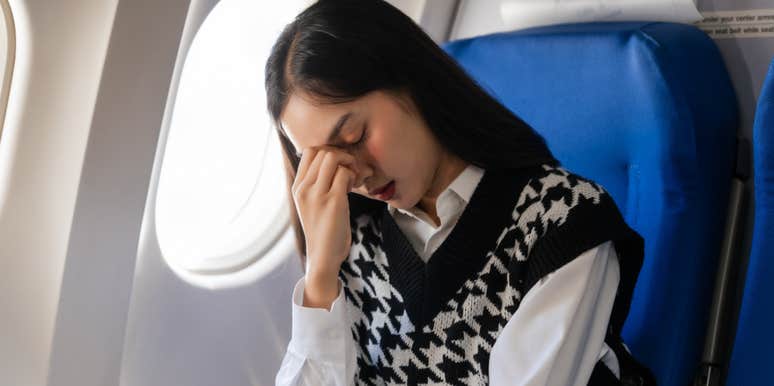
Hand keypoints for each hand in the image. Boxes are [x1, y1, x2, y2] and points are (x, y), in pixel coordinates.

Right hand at [292, 146, 357, 308]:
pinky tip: (356, 187)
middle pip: (322, 151)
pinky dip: (354, 176)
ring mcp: (316, 195)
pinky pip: (344, 174)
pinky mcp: (333, 202)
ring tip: (354, 179)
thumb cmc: (323, 231)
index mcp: (297, 187)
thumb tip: (334, 164)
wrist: (323, 258)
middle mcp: (303, 188)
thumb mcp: (312, 204)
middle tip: (352, 170)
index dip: (329, 151)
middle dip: (342, 155)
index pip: (309, 151)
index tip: (340, 166)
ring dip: (349, 163)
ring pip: (333, 158)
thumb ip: (317, 185)